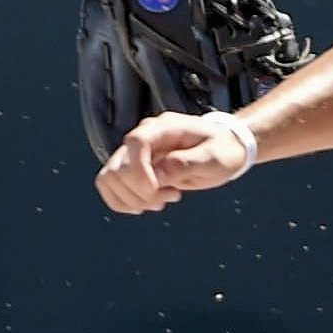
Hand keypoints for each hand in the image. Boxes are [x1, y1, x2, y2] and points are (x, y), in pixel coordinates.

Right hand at [96, 112, 250, 214]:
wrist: (223, 148)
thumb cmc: (221, 150)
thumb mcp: (213, 158)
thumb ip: (186, 164)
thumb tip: (157, 176)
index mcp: (163, 128)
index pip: (135, 143)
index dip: (140, 172)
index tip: (159, 191)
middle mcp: (142, 137)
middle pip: (118, 167)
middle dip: (140, 193)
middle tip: (171, 197)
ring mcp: (133, 153)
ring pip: (109, 179)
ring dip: (131, 200)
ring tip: (160, 201)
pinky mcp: (130, 168)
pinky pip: (110, 187)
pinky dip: (124, 202)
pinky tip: (148, 204)